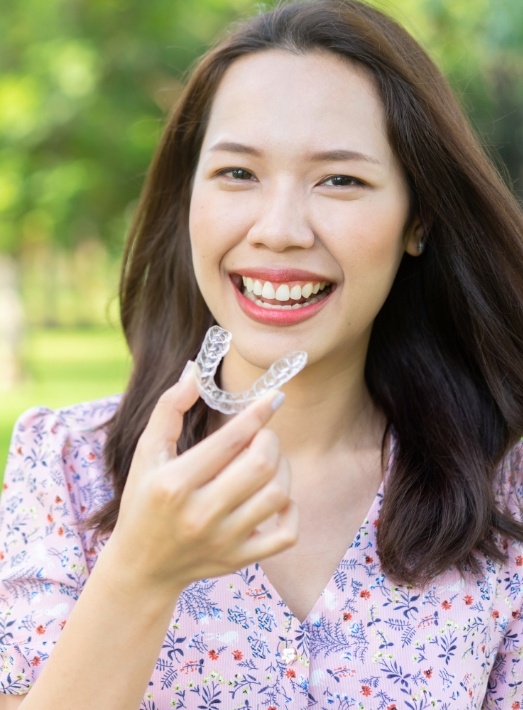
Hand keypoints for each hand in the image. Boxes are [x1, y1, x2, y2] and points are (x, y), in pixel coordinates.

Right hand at [103, 364, 297, 596]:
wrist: (142, 567)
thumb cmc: (143, 501)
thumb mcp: (146, 453)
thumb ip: (168, 408)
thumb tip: (195, 371)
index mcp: (174, 484)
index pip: (230, 440)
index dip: (258, 413)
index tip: (275, 396)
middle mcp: (200, 514)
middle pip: (261, 465)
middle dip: (269, 440)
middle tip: (261, 435)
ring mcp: (223, 540)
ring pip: (277, 494)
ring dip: (282, 468)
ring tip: (267, 462)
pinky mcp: (239, 559)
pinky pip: (286, 533)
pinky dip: (290, 510)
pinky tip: (276, 498)